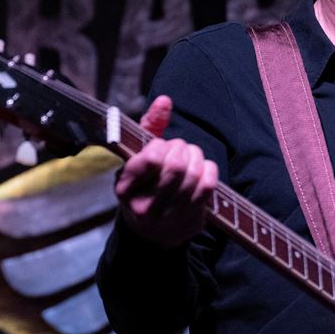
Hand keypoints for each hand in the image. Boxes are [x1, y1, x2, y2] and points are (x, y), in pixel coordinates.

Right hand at [115, 95, 217, 247]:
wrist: (150, 233)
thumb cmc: (143, 185)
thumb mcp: (136, 157)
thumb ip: (149, 126)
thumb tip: (165, 100)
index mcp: (125, 190)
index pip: (151, 158)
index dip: (161, 145)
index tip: (161, 146)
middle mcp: (145, 207)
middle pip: (176, 166)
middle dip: (182, 149)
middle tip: (180, 148)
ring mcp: (169, 218)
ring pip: (194, 175)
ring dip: (196, 157)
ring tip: (191, 155)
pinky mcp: (190, 222)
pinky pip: (208, 187)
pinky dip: (209, 170)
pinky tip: (203, 168)